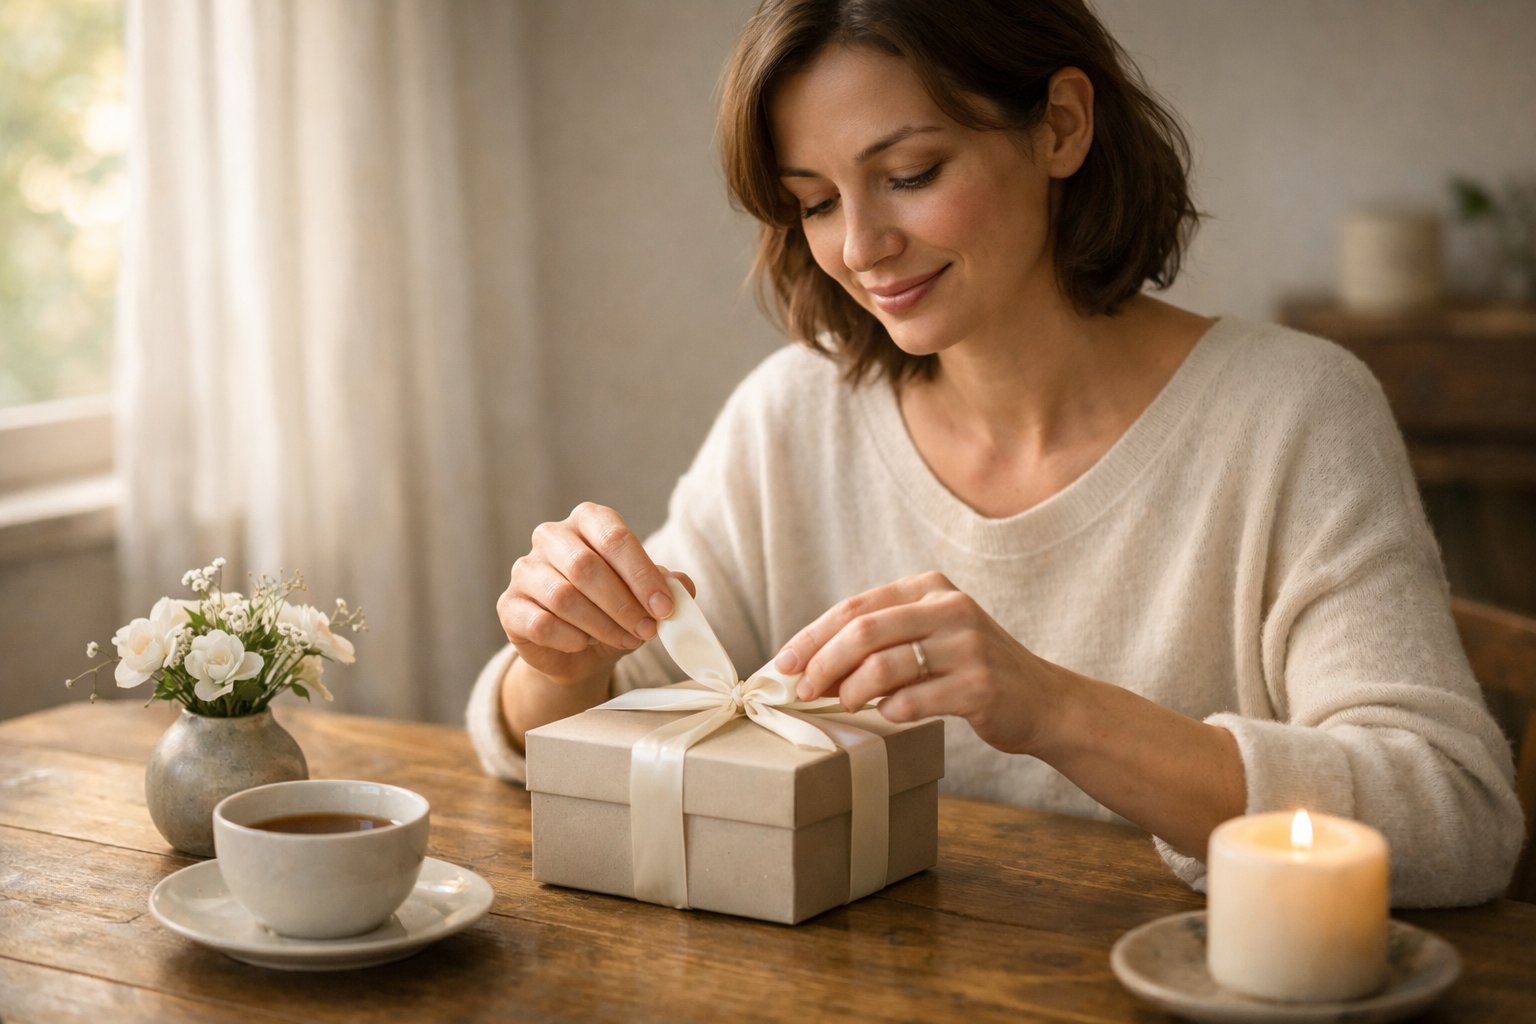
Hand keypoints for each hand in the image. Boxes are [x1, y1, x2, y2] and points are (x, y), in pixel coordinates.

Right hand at [496, 502, 692, 686]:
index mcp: (588, 521)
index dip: (642, 575)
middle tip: (648, 630)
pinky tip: (586, 644)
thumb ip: (668, 586)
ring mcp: (525, 569)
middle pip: (586, 567)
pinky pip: (541, 623)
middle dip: (623, 604)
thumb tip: (683, 587)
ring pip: (564, 597)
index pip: (614, 537)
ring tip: (624, 639)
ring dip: (602, 625)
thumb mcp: (647, 596)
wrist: (579, 649)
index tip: (665, 608)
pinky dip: (572, 639)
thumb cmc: (616, 610)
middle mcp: (551, 536)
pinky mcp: (509, 606)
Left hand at [774, 572, 1058, 754]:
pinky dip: (889, 712)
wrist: (1041, 700)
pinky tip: (888, 716)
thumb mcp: (930, 636)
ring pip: (884, 667)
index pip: (856, 607)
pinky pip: (913, 700)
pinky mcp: (980, 685)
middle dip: (823, 664)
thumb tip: (808, 667)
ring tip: (844, 706)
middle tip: (803, 691)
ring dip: (851, 692)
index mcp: (930, 588)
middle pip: (863, 632)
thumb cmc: (969, 670)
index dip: (812, 636)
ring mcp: (968, 646)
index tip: (783, 664)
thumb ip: (881, 642)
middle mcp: (950, 609)